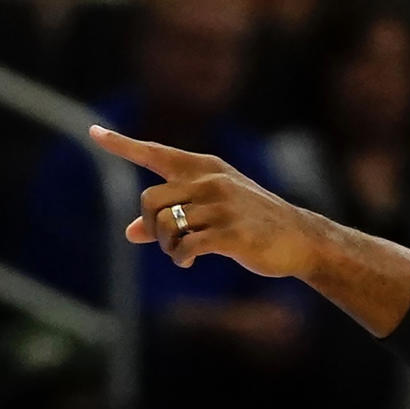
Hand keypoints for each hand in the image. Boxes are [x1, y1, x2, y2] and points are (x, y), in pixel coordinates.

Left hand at [89, 125, 318, 277]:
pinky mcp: (231, 233)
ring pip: (165, 224)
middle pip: (149, 199)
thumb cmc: (256, 224)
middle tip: (167, 241)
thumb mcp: (216, 212)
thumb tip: (130, 233)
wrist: (302, 238)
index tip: (94, 133)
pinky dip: (180, 257)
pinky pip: (186, 245)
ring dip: (167, 246)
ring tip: (181, 254)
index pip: (157, 153)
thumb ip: (175, 215)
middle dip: (151, 225)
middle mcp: (212, 182)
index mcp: (207, 169)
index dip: (122, 144)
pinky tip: (189, 262)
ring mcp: (222, 206)